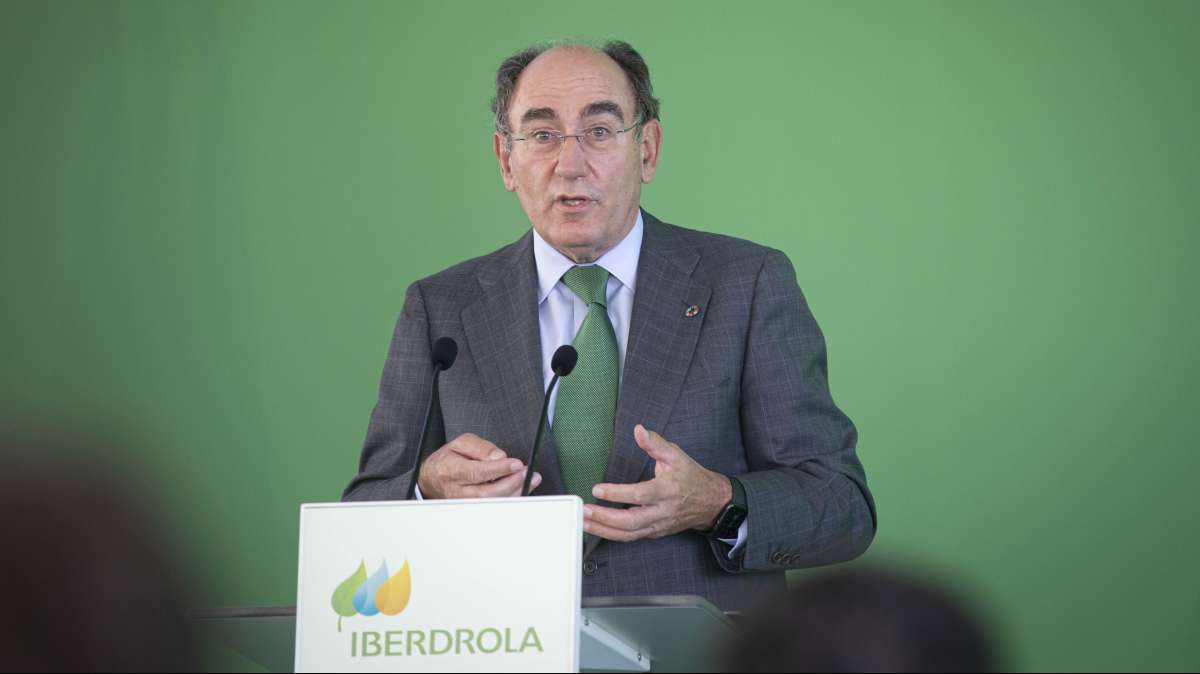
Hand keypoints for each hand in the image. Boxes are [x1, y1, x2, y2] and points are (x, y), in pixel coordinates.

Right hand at [417, 433, 540, 498]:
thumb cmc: (448, 459)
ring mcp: (464, 503)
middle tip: (526, 472)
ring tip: (530, 479)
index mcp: (451, 469)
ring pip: (492, 503)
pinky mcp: (472, 509)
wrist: (432, 478)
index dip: (499, 469)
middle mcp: (456, 490)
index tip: (516, 464)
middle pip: (486, 493)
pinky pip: (493, 506)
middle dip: (511, 483)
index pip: (476, 472)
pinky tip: (522, 488)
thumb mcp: (461, 443)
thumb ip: (481, 447)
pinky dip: (511, 498)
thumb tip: (499, 457)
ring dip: (515, 492)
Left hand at [583, 425, 731, 541]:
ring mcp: (658, 525)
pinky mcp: (655, 532)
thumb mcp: (676, 455)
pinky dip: (613, 535)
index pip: (639, 495)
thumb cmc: (691, 477)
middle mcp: (662, 511)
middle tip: (585, 510)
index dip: (617, 493)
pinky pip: (632, 537)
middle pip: (630, 521)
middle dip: (605, 518)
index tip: (597, 489)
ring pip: (629, 534)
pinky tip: (598, 528)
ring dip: (604, 530)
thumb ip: (655, 444)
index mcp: (666, 490)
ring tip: (584, 522)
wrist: (711, 502)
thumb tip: (638, 430)